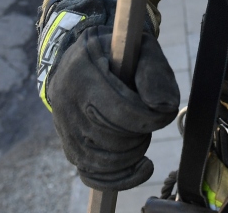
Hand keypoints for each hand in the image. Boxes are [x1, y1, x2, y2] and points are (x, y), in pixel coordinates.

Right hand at [47, 26, 179, 189]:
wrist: (84, 58)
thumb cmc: (120, 55)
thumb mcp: (141, 49)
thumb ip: (155, 73)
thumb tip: (163, 108)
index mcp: (82, 71)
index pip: (119, 109)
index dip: (149, 119)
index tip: (163, 114)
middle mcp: (66, 101)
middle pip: (110, 137)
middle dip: (140, 135)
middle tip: (150, 121)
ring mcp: (63, 127)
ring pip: (101, 160)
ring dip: (132, 154)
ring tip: (142, 135)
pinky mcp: (68, 145)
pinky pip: (92, 173)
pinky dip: (120, 177)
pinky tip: (141, 167)